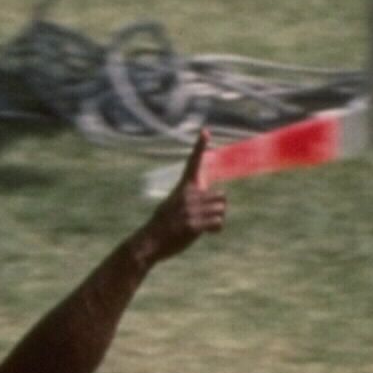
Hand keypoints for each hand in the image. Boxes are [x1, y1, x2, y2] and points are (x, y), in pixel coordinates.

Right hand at [140, 129, 230, 258]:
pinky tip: (204, 232)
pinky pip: (218, 223)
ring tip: (203, 225)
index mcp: (184, 188)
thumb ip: (191, 196)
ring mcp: (190, 210)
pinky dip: (215, 229)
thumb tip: (207, 195)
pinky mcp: (194, 225)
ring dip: (217, 218)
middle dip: (219, 207)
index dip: (199, 146)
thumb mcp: (174, 203)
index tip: (205, 131)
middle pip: (222, 195)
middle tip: (207, 216)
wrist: (150, 241)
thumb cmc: (164, 224)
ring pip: (222, 209)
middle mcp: (188, 196)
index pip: (192, 163)